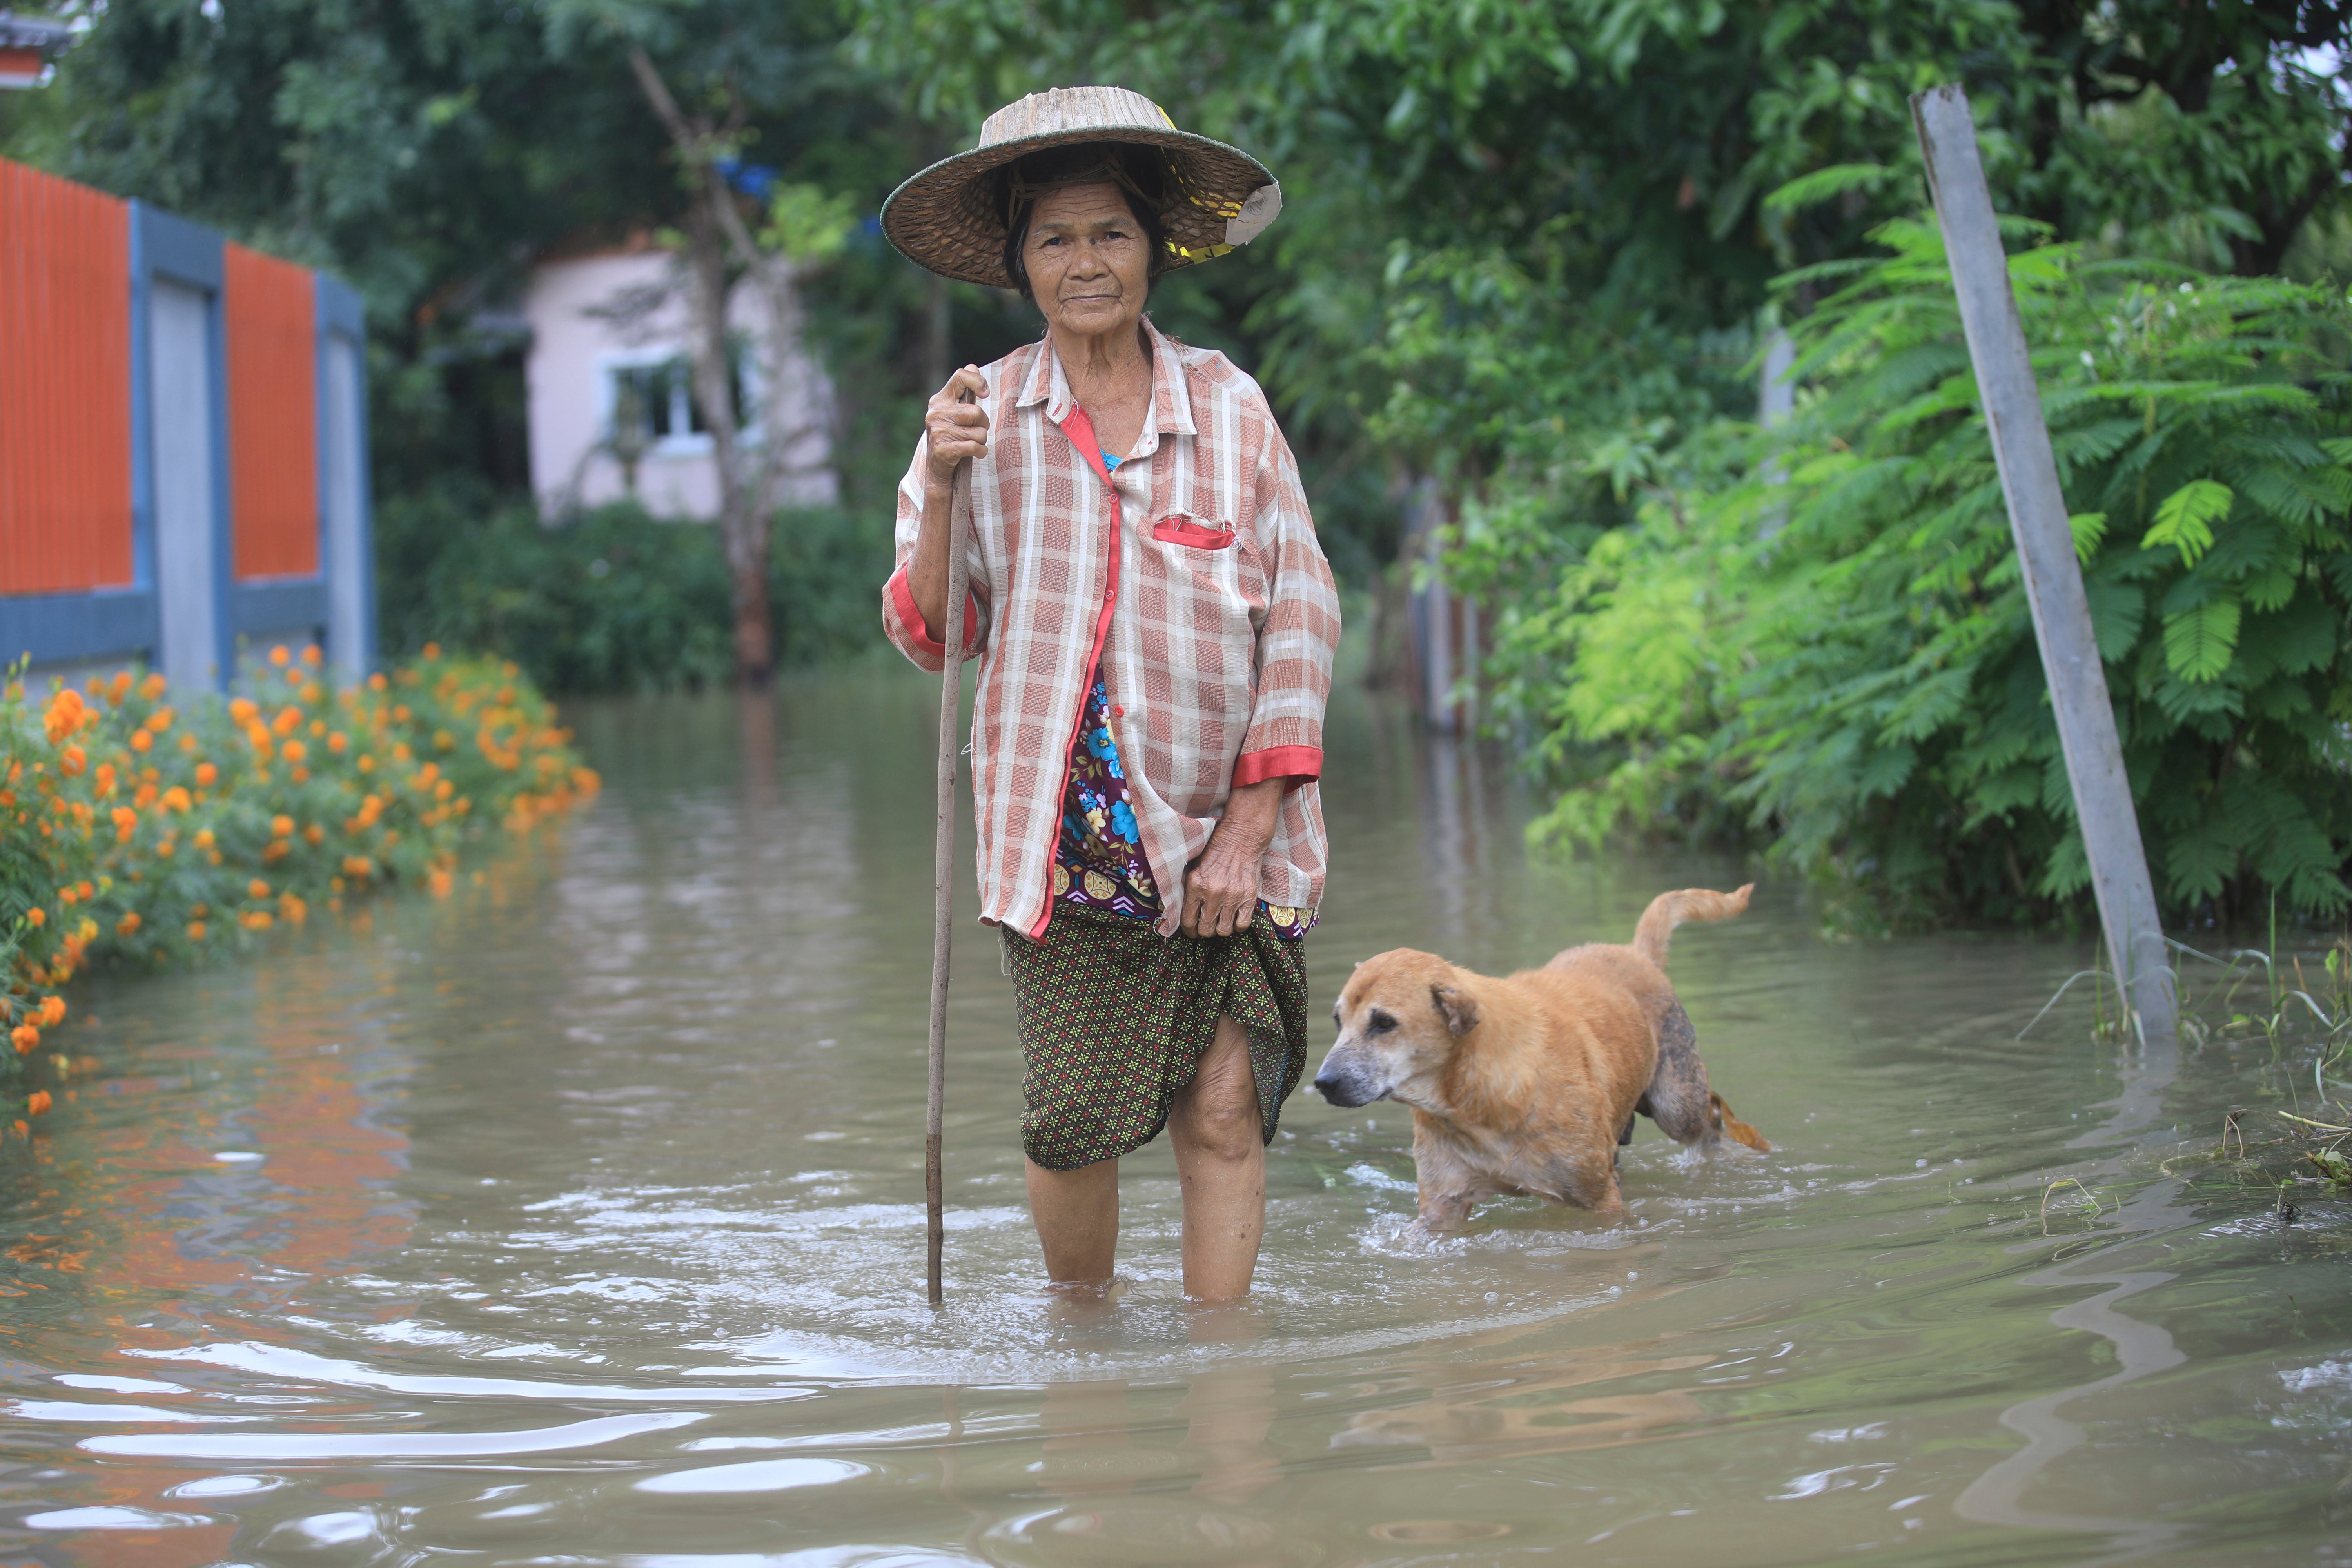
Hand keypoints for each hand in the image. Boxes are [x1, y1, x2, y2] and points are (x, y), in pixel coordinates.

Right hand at [924, 366, 989, 488]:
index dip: (977, 381)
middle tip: (976, 430)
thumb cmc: (951, 436)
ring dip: (982, 440)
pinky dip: (980, 452)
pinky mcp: (943, 449)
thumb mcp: (954, 412)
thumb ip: (963, 391)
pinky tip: (975, 454)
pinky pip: (975, 447)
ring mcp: (938, 431)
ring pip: (979, 432)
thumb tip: (972, 365)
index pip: (960, 377)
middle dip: (983, 424)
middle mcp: (936, 413)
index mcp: (939, 400)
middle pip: (976, 411)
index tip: (985, 393)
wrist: (937, 469)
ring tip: (972, 443)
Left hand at [1182, 778, 1283, 937]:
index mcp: (1195, 885)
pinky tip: (1234, 918)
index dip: (1188, 931)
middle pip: (1205, 930)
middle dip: (1204, 931)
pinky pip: (1242, 924)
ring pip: (1223, 930)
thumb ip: (1189, 888)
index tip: (1191, 932)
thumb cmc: (1216, 850)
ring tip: (1220, 922)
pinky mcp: (1248, 897)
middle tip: (1206, 926)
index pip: (1187, 921)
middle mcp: (1212, 893)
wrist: (1241, 838)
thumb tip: (1182, 910)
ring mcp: (1232, 897)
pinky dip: (1237, 926)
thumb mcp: (1194, 866)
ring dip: (1220, 929)